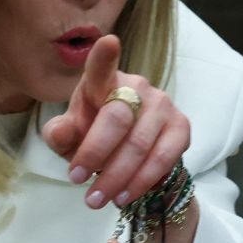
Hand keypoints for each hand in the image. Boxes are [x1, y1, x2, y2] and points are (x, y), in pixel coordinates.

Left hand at [40, 34, 190, 210]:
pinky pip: (163, 158)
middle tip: (77, 181)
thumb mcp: (70, 136)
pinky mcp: (181, 126)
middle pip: (117, 119)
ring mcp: (163, 105)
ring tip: (96, 199)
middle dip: (95, 154)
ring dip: (116, 177)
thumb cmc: (93, 135)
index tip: (107, 42)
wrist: (128, 149)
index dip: (104, 56)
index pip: (102, 67)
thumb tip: (62, 132)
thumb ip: (61, 134)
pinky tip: (125, 195)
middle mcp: (137, 86)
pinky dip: (141, 181)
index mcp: (102, 82)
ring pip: (139, 145)